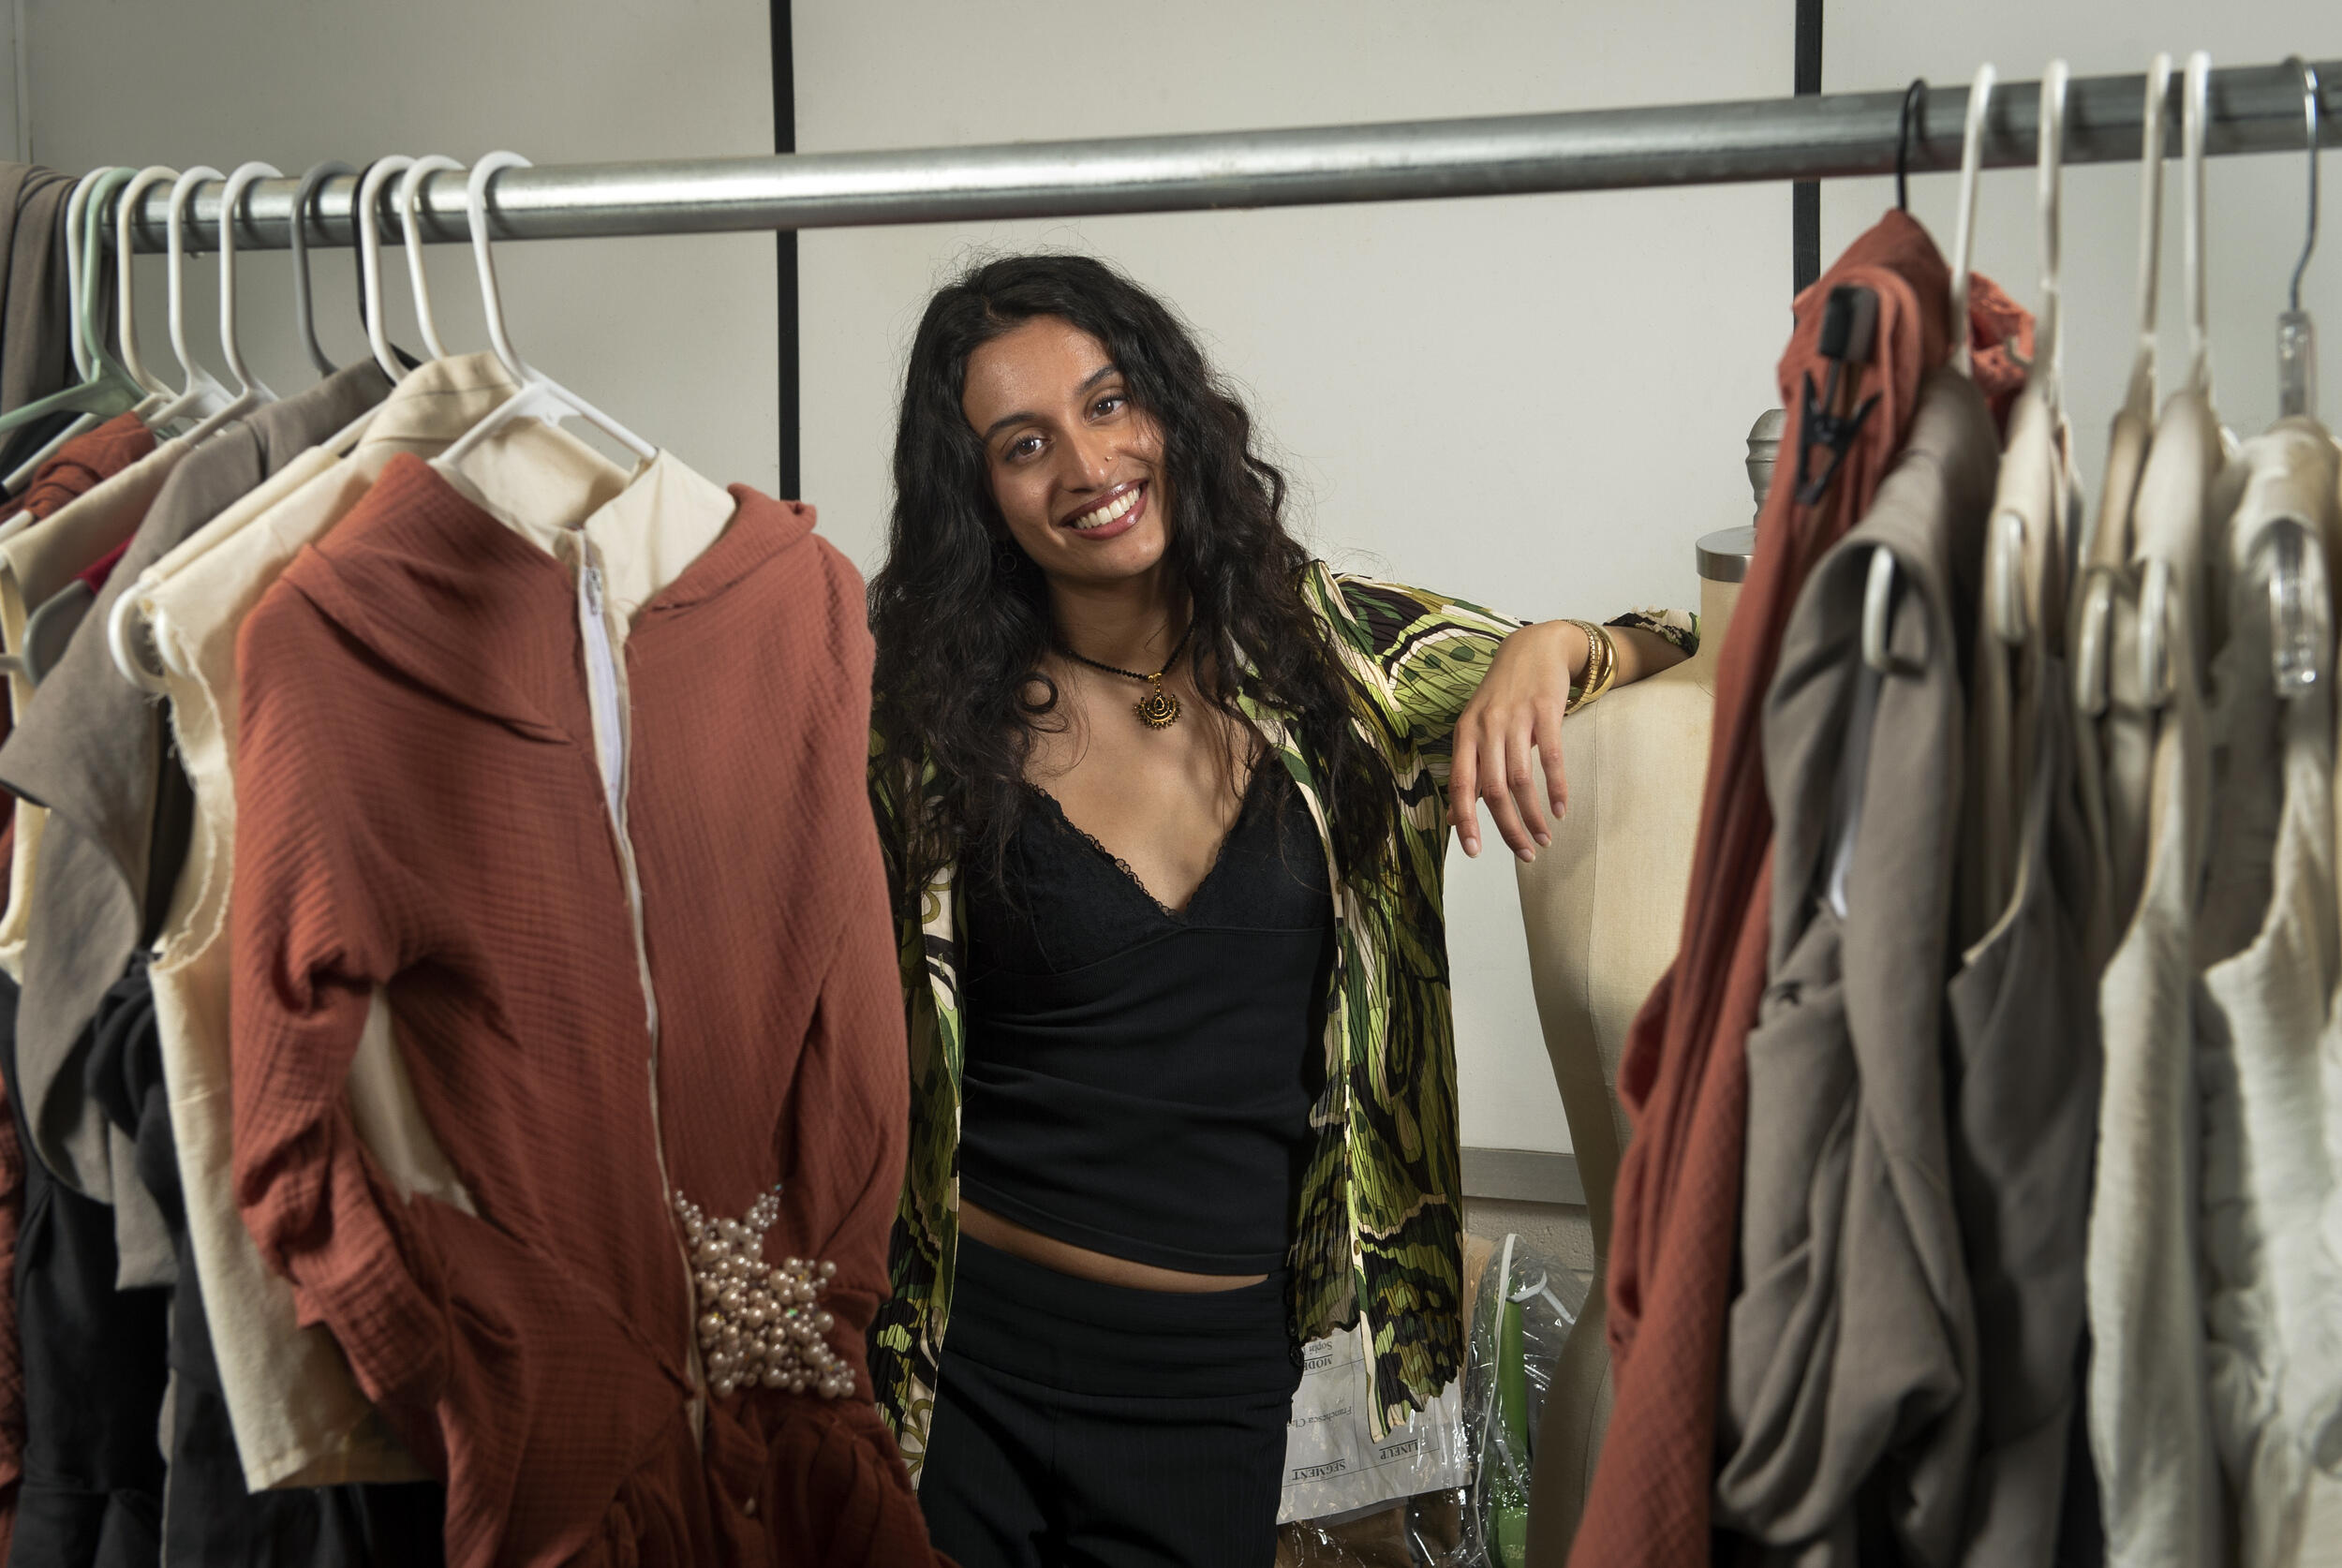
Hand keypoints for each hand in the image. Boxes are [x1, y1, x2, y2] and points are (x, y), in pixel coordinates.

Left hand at [1448, 621, 1586, 861]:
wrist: (1533, 647)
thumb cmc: (1502, 696)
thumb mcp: (1476, 730)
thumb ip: (1468, 772)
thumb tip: (1454, 818)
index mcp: (1465, 734)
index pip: (1459, 784)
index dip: (1465, 820)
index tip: (1473, 851)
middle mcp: (1486, 727)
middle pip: (1493, 789)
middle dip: (1508, 828)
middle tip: (1525, 853)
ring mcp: (1516, 718)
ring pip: (1521, 779)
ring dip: (1533, 816)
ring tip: (1544, 839)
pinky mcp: (1546, 711)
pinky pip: (1551, 758)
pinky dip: (1557, 788)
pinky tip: (1560, 810)